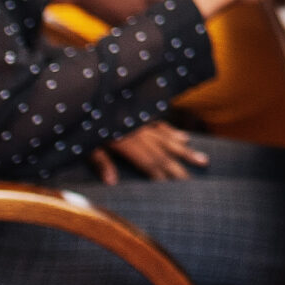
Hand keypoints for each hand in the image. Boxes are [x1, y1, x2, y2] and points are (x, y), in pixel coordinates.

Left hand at [90, 121, 209, 183]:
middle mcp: (138, 131)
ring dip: (185, 151)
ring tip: (203, 161)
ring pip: (167, 138)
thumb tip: (112, 182)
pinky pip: (161, 123)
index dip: (161, 176)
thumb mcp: (84, 143)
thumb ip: (100, 161)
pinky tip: (184, 138)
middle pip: (163, 152)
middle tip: (194, 182)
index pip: (148, 162)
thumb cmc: (81, 121)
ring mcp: (141, 121)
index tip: (176, 190)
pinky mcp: (139, 113)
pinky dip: (173, 132)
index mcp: (124, 140)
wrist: (84, 94)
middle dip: (179, 168)